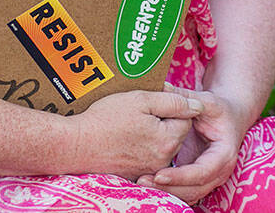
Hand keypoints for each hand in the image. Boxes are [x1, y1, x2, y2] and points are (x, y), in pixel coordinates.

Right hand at [70, 89, 202, 180]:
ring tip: (130, 125)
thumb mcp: (141, 99)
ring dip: (152, 133)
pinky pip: (148, 156)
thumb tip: (197, 106)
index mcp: (167, 139)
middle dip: (163, 120)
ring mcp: (149, 169)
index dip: (170, 105)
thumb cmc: (106, 119)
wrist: (77, 146)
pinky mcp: (136, 174)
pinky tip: (125, 139)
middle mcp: (163, 159)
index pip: (186, 118)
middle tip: (139, 112)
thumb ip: (172, 102)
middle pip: (175, 133)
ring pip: (162, 145)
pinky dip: (141, 147)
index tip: (151, 101)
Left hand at [136, 87, 244, 205]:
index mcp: (224, 153)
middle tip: (143, 181)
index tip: (159, 174)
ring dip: (167, 192)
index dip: (181, 176)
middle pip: (195, 189)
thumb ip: (185, 97)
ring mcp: (211, 178)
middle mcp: (220, 171)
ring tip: (142, 182)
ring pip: (190, 194)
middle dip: (169, 188)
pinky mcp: (200, 179)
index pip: (202, 172)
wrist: (230, 118)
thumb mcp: (205, 101)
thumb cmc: (218, 109)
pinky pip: (186, 191)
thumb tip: (162, 86)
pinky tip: (150, 183)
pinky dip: (169, 191)